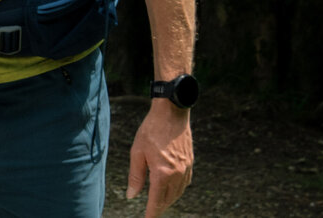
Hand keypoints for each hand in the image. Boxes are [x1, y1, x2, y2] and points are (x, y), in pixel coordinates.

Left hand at [127, 101, 193, 216]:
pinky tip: (171, 190)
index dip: (152, 213)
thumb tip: (132, 196)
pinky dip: (177, 190)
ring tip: (159, 204)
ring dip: (168, 200)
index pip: (156, 201)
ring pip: (178, 193)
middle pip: (168, 199)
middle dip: (159, 208)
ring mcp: (186, 169)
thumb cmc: (151, 130)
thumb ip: (135, 176)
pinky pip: (185, 183)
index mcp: (162, 173)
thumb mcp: (137, 152)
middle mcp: (176, 174)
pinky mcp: (190, 163)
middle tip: (151, 213)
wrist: (172, 113)